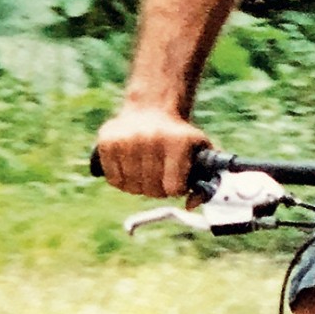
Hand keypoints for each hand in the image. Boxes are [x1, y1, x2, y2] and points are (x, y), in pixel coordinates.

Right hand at [95, 101, 209, 197]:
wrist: (153, 107)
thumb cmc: (179, 137)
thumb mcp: (202, 151)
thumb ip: (208, 179)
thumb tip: (190, 206)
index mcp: (177, 142)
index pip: (172, 189)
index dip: (175, 189)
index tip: (176, 180)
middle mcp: (150, 138)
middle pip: (151, 190)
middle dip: (157, 189)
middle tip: (160, 177)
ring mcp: (126, 139)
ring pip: (131, 187)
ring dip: (139, 186)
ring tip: (145, 171)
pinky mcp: (106, 141)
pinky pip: (114, 180)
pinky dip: (121, 180)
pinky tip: (130, 168)